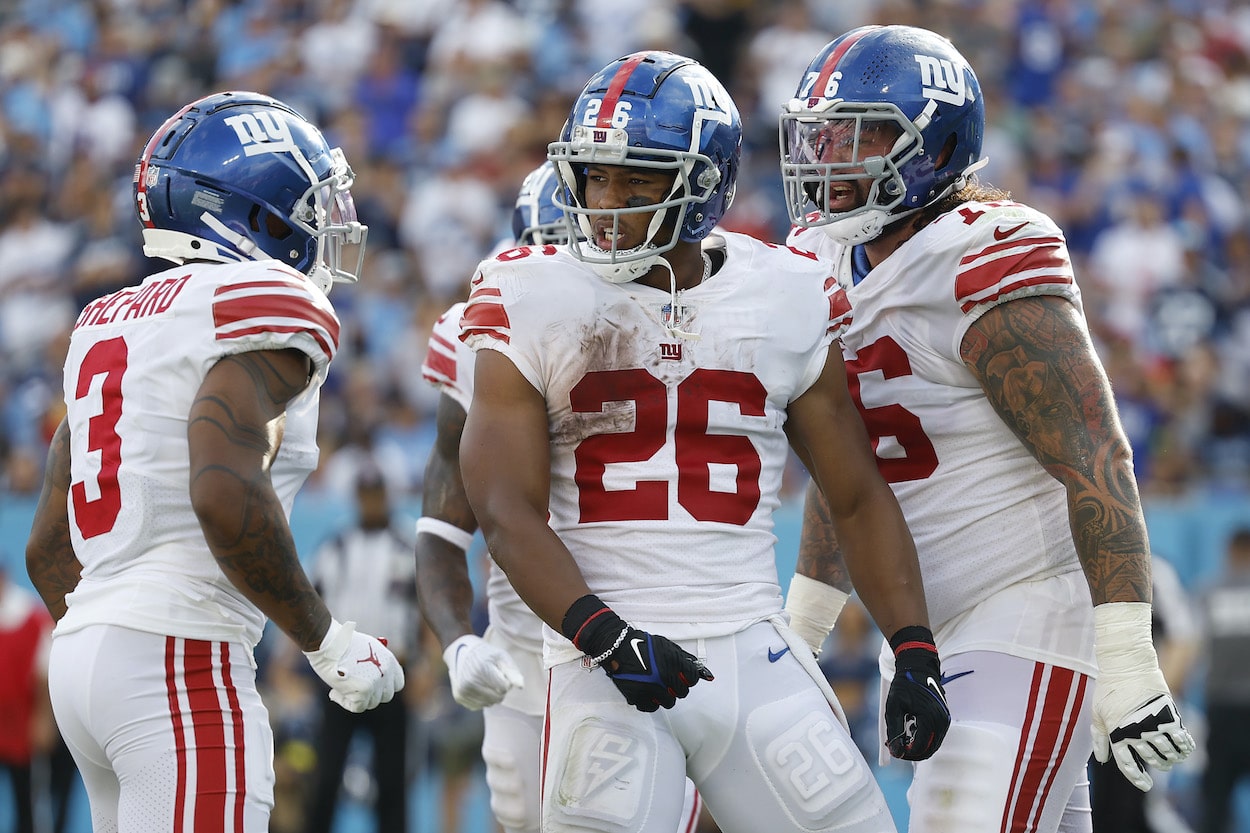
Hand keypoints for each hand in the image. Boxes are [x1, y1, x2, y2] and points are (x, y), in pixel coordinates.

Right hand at [304, 619, 404, 712]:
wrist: (330, 642)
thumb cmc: (342, 643)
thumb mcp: (365, 649)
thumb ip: (373, 664)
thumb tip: (372, 680)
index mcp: (389, 661)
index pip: (397, 683)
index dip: (385, 687)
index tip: (374, 688)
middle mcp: (386, 673)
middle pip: (386, 696)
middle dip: (371, 695)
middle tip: (356, 690)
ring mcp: (376, 684)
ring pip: (370, 702)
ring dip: (356, 698)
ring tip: (340, 686)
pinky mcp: (363, 693)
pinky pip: (357, 707)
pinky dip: (344, 702)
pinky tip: (334, 692)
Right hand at [443, 634, 523, 709]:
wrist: (461, 651)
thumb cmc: (486, 654)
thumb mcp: (501, 657)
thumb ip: (512, 672)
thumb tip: (521, 686)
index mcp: (482, 669)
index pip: (504, 688)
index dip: (506, 681)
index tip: (501, 673)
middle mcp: (470, 681)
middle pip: (497, 698)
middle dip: (500, 690)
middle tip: (494, 678)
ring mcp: (463, 690)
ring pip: (488, 704)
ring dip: (491, 696)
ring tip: (485, 681)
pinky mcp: (459, 697)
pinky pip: (478, 706)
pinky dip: (481, 699)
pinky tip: (477, 687)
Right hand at [561, 594, 712, 712]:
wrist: (616, 647)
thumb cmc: (642, 644)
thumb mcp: (667, 645)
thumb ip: (685, 659)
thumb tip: (706, 674)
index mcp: (673, 662)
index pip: (692, 678)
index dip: (688, 677)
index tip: (682, 676)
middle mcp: (664, 677)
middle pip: (682, 693)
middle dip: (677, 687)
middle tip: (667, 681)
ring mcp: (650, 689)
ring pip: (669, 702)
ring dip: (665, 695)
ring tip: (656, 686)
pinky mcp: (637, 697)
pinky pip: (651, 707)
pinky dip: (651, 702)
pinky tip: (647, 693)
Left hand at [884, 626, 949, 760]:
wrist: (918, 666)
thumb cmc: (904, 685)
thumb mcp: (894, 707)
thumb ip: (895, 731)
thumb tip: (896, 752)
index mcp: (930, 717)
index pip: (921, 747)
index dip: (906, 753)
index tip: (893, 748)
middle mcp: (942, 720)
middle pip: (929, 749)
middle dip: (912, 752)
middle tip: (895, 746)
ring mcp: (945, 719)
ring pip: (933, 744)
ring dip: (917, 745)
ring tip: (900, 737)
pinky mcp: (944, 718)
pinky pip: (935, 736)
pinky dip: (923, 738)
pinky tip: (910, 730)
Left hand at [1092, 603, 1194, 790]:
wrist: (1126, 665)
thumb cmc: (1108, 688)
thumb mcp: (1097, 713)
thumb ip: (1099, 738)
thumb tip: (1102, 759)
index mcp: (1117, 734)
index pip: (1128, 765)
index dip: (1137, 778)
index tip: (1145, 785)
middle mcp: (1137, 733)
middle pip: (1151, 759)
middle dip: (1157, 763)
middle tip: (1160, 763)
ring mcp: (1154, 725)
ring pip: (1169, 753)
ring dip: (1171, 758)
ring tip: (1171, 757)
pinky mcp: (1170, 715)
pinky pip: (1182, 739)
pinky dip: (1185, 747)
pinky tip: (1184, 748)